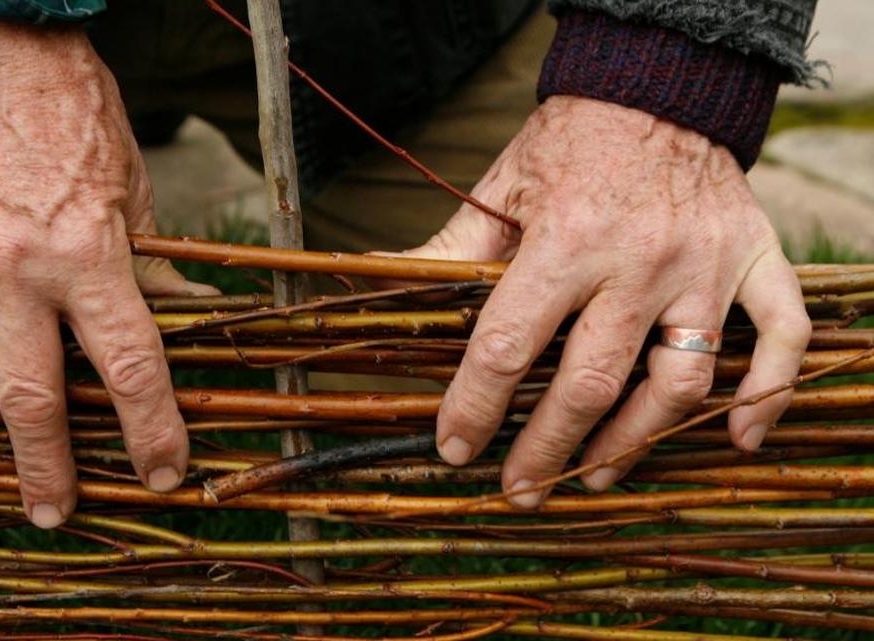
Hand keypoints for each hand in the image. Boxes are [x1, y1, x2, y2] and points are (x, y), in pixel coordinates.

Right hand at [0, 16, 215, 527]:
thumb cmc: (70, 109)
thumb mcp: (132, 185)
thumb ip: (150, 260)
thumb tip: (190, 315)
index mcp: (87, 254)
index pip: (129, 365)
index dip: (151, 428)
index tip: (163, 473)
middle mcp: (13, 269)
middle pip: (29, 395)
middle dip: (42, 466)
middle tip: (48, 514)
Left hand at [399, 96, 810, 506]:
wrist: (657, 85)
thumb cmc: (569, 143)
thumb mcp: (499, 189)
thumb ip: (445, 248)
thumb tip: (371, 280)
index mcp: (565, 238)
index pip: (510, 344)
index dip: (475, 406)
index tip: (455, 447)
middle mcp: (639, 259)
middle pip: (591, 383)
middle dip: (548, 449)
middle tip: (519, 490)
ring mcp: (704, 264)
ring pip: (679, 381)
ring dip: (636, 441)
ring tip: (597, 476)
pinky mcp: (754, 258)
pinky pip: (781, 334)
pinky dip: (768, 392)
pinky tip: (738, 438)